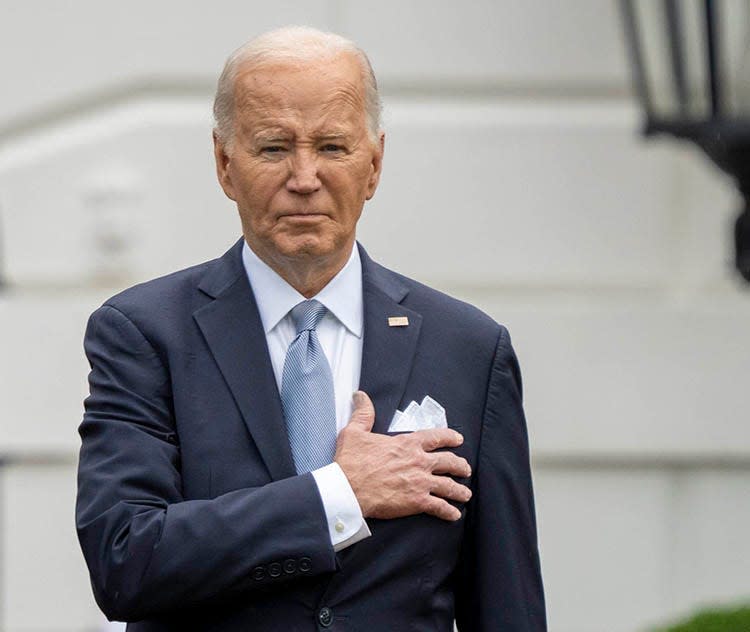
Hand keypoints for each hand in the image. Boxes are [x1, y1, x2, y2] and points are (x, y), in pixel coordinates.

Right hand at [335, 391, 471, 520]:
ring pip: (448, 486)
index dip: (450, 437)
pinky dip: (449, 511)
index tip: (458, 439)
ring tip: (465, 494)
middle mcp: (418, 461)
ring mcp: (420, 482)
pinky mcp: (417, 501)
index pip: (435, 437)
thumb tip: (360, 396)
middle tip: (466, 469)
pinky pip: (439, 507)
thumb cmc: (351, 461)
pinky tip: (454, 515)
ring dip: (459, 491)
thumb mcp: (355, 431)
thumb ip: (363, 413)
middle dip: (460, 466)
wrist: (348, 489)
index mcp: (407, 444)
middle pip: (448, 462)